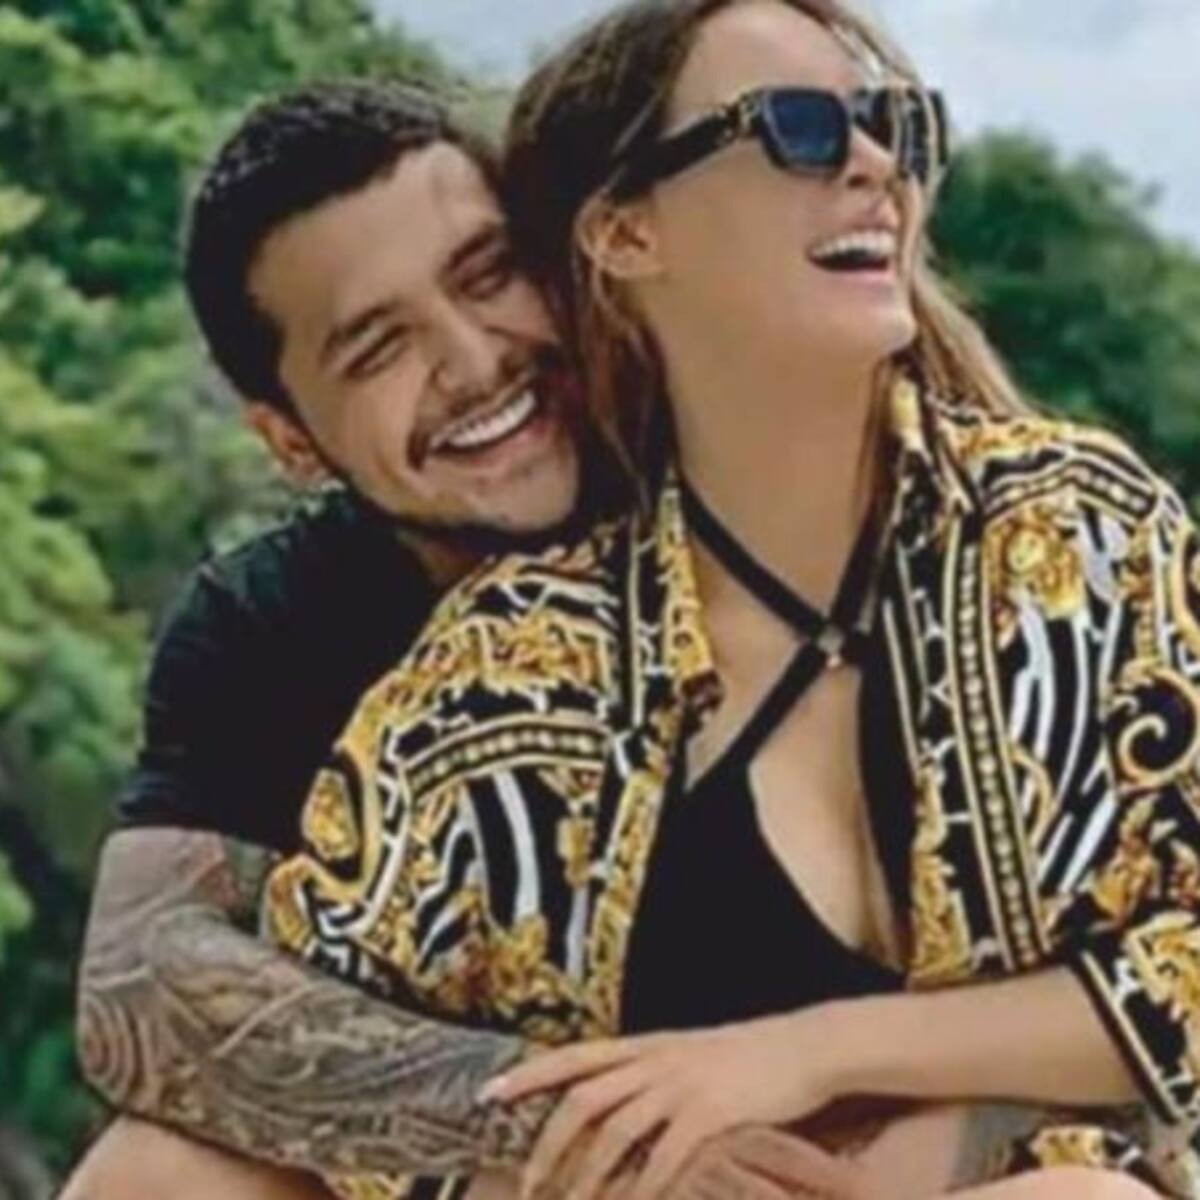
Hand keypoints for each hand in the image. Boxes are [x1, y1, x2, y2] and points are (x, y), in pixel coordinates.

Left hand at [480, 1015, 846, 1199]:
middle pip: (583, 1099)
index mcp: (647, 1045)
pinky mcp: (711, 1114)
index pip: (574, 1055)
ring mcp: (682, 1086)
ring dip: (588, 1176)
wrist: (807, 1046)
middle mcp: (656, 1060)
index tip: (490, 1091)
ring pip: (616, 1132)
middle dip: (549, 1144)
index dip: (530, 1073)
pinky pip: (665, 1158)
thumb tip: (615, 1102)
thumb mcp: (691, 1055)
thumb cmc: (749, 1056)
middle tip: (528, 1183)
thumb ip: (652, 1075)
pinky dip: (644, 1189)